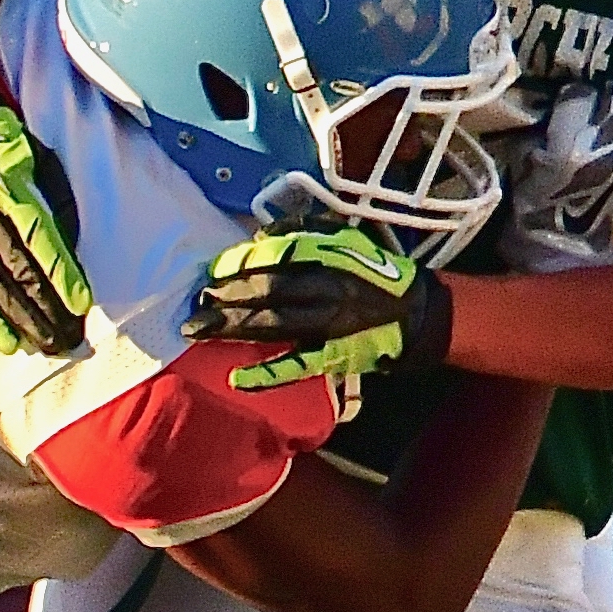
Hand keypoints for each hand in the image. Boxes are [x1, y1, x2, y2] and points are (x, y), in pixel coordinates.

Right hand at [0, 87, 92, 355]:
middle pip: (16, 273)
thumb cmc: (1, 140)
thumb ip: (54, 200)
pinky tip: (6, 341)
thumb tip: (71, 247)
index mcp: (5, 190)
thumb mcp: (36, 157)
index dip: (60, 274)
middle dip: (44, 310)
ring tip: (44, 347)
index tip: (80, 304)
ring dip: (20, 321)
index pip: (38, 240)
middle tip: (69, 341)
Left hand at [187, 226, 444, 389]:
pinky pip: (297, 367)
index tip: (212, 271)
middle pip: (268, 292)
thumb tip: (258, 238)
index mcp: (331, 257)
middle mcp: (329, 290)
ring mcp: (330, 327)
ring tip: (198, 329)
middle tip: (198, 300)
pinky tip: (237, 379)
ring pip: (274, 326)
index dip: (240, 264)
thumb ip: (303, 232)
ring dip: (232, 328)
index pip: (276, 258)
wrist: (415, 313)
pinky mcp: (333, 357)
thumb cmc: (373, 272)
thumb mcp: (344, 237)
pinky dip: (267, 375)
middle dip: (227, 297)